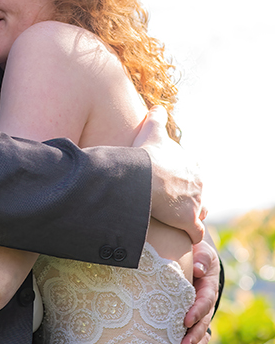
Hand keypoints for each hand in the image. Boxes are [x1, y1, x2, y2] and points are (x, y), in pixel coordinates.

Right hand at [133, 106, 204, 244]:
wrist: (144, 177)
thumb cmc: (147, 155)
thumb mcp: (152, 131)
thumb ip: (156, 118)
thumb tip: (157, 107)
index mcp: (191, 165)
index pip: (192, 175)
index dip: (182, 181)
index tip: (170, 186)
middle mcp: (198, 183)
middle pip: (197, 194)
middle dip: (188, 199)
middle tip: (171, 205)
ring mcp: (195, 203)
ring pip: (198, 213)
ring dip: (190, 217)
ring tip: (176, 222)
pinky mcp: (189, 221)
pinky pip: (195, 232)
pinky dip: (190, 235)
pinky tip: (182, 237)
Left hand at [180, 238, 220, 343]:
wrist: (196, 260)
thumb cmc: (197, 256)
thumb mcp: (203, 253)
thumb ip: (202, 259)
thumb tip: (198, 269)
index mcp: (208, 288)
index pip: (204, 301)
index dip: (196, 311)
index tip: (185, 320)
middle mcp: (206, 304)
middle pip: (202, 323)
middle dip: (193, 336)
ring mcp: (200, 315)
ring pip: (199, 334)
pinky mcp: (192, 321)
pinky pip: (194, 338)